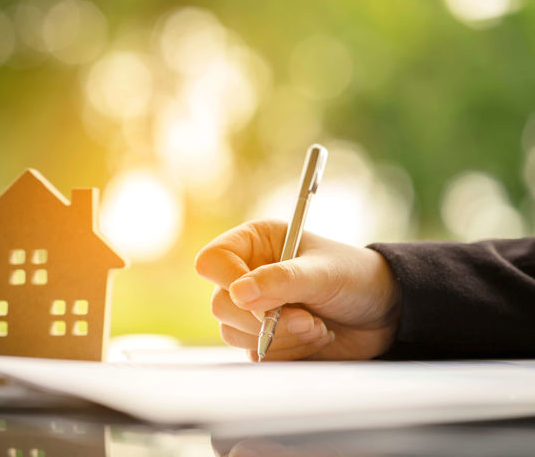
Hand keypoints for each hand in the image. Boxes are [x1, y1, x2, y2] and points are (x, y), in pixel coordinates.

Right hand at [195, 219, 400, 360]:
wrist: (384, 313)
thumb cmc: (355, 278)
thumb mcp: (322, 273)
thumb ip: (281, 280)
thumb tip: (238, 293)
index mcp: (254, 243)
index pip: (212, 261)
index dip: (228, 281)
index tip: (260, 297)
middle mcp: (247, 274)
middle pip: (220, 304)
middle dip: (265, 319)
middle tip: (307, 317)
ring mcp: (253, 308)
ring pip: (234, 333)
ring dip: (280, 337)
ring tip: (317, 326)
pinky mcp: (263, 337)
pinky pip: (255, 353)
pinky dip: (287, 351)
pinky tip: (313, 338)